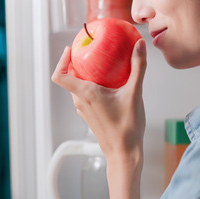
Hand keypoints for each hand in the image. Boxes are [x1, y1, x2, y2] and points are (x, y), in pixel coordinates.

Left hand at [51, 39, 147, 168]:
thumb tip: (139, 45)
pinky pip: (85, 96)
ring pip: (77, 87)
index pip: (60, 75)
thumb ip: (138, 67)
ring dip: (86, 75)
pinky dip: (92, 86)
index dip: (62, 60)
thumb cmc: (127, 128)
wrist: (124, 153)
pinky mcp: (90, 115)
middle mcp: (81, 101)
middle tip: (91, 51)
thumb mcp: (134, 93)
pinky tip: (109, 84)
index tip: (71, 49)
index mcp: (86, 94)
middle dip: (78, 63)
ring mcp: (84, 109)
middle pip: (70, 77)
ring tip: (101, 65)